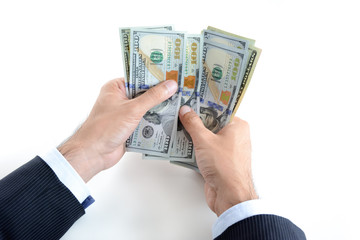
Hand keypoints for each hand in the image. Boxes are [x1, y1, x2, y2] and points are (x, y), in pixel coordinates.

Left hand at [58, 78, 177, 181]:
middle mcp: (120, 98)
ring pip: (146, 108)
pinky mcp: (129, 126)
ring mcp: (125, 113)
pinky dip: (155, 121)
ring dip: (159, 109)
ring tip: (180, 104)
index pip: (140, 77)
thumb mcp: (132, 109)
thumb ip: (153, 97)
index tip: (173, 75)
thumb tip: (170, 85)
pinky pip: (145, 120)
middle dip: (161, 94)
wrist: (93, 153)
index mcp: (116, 88)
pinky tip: (170, 120)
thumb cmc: (105, 128)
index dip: (156, 77)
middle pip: (145, 93)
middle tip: (181, 91)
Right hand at [179, 106, 257, 215]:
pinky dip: (195, 147)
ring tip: (176, 123)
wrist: (230, 196)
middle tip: (180, 109)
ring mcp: (227, 150)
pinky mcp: (219, 162)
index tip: (191, 97)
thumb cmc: (224, 166)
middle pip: (212, 122)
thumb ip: (193, 123)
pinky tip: (180, 143)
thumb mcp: (205, 140)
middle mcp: (235, 136)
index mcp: (237, 126)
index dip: (205, 103)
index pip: (220, 109)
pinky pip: (205, 149)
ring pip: (208, 137)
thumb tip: (186, 111)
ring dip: (193, 134)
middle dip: (196, 119)